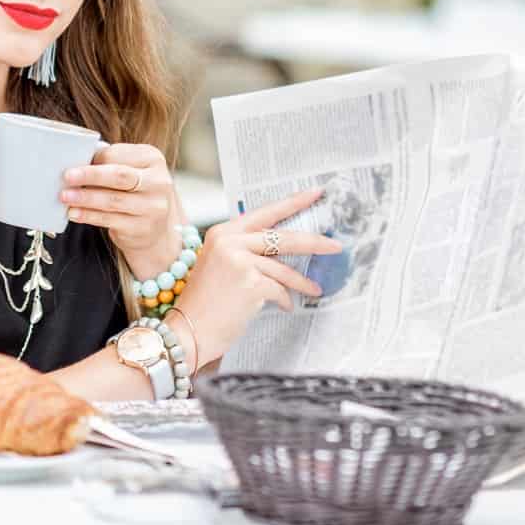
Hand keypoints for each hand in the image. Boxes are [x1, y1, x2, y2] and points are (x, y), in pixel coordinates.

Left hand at [60, 143, 177, 277]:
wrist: (155, 229)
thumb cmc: (135, 192)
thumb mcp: (131, 171)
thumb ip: (110, 164)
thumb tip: (75, 162)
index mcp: (153, 158)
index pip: (118, 155)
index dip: (93, 159)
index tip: (73, 162)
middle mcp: (157, 182)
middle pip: (118, 175)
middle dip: (90, 175)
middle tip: (67, 176)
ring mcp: (152, 207)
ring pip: (113, 200)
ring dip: (85, 198)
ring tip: (65, 196)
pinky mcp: (142, 227)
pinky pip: (110, 220)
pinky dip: (88, 216)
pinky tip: (74, 213)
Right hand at [169, 188, 341, 366]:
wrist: (188, 331)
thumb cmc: (205, 302)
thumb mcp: (221, 264)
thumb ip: (245, 250)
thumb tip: (282, 248)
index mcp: (223, 232)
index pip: (265, 212)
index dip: (293, 202)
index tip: (315, 194)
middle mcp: (230, 241)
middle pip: (283, 236)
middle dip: (314, 242)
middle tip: (336, 245)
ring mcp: (240, 261)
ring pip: (284, 268)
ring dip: (302, 282)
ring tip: (315, 290)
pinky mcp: (250, 283)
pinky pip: (279, 289)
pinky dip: (284, 300)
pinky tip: (283, 306)